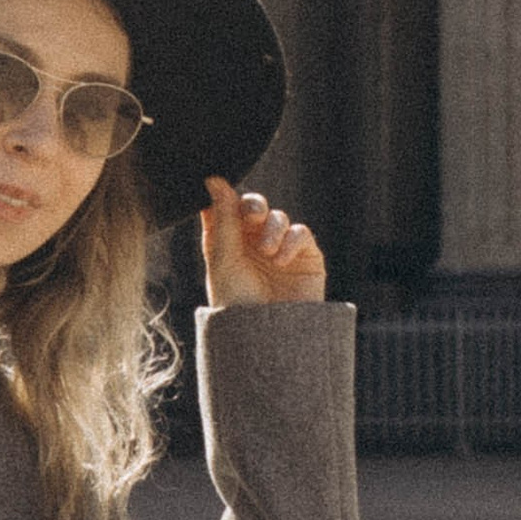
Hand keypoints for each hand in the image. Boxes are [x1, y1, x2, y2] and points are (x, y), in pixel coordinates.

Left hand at [201, 176, 327, 307]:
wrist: (267, 340)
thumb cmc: (237, 305)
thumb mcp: (223, 261)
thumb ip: (222, 220)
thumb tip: (214, 179)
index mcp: (227, 241)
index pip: (225, 207)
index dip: (224, 196)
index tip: (220, 188)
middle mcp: (252, 242)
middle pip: (254, 206)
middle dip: (253, 206)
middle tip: (251, 215)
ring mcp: (280, 248)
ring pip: (278, 217)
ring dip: (272, 229)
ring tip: (267, 254)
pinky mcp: (306, 257)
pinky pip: (301, 233)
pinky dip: (291, 241)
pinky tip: (280, 260)